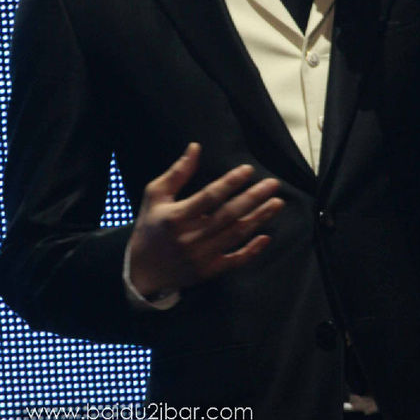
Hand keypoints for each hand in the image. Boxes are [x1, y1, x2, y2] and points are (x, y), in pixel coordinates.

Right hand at [129, 143, 283, 297]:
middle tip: (273, 184)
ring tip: (277, 203)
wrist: (142, 271)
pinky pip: (235, 261)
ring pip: (236, 235)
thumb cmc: (150, 227)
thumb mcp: (155, 196)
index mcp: (176, 216)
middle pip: (228, 215)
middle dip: (253, 198)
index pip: (209, 196)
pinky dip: (252, 250)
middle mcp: (190, 237)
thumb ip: (177, 173)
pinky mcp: (208, 271)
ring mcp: (201, 257)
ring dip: (259, 218)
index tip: (249, 170)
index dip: (230, 182)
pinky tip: (267, 236)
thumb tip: (196, 147)